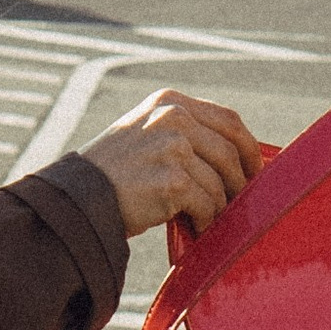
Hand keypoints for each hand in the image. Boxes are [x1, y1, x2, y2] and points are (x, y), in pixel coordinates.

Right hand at [81, 89, 265, 239]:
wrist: (77, 198)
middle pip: (230, 152)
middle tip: (238, 202)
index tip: (253, 170)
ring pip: (220, 183)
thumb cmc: (113, 174)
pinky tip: (195, 227)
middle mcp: (172, 117)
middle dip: (240, 182)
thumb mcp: (145, 133)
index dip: (249, 148)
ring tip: (206, 218)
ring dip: (218, 207)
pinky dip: (206, 221)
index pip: (229, 120)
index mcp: (169, 102)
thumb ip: (183, 132)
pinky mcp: (172, 180)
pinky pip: (207, 205)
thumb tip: (234, 157)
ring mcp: (172, 147)